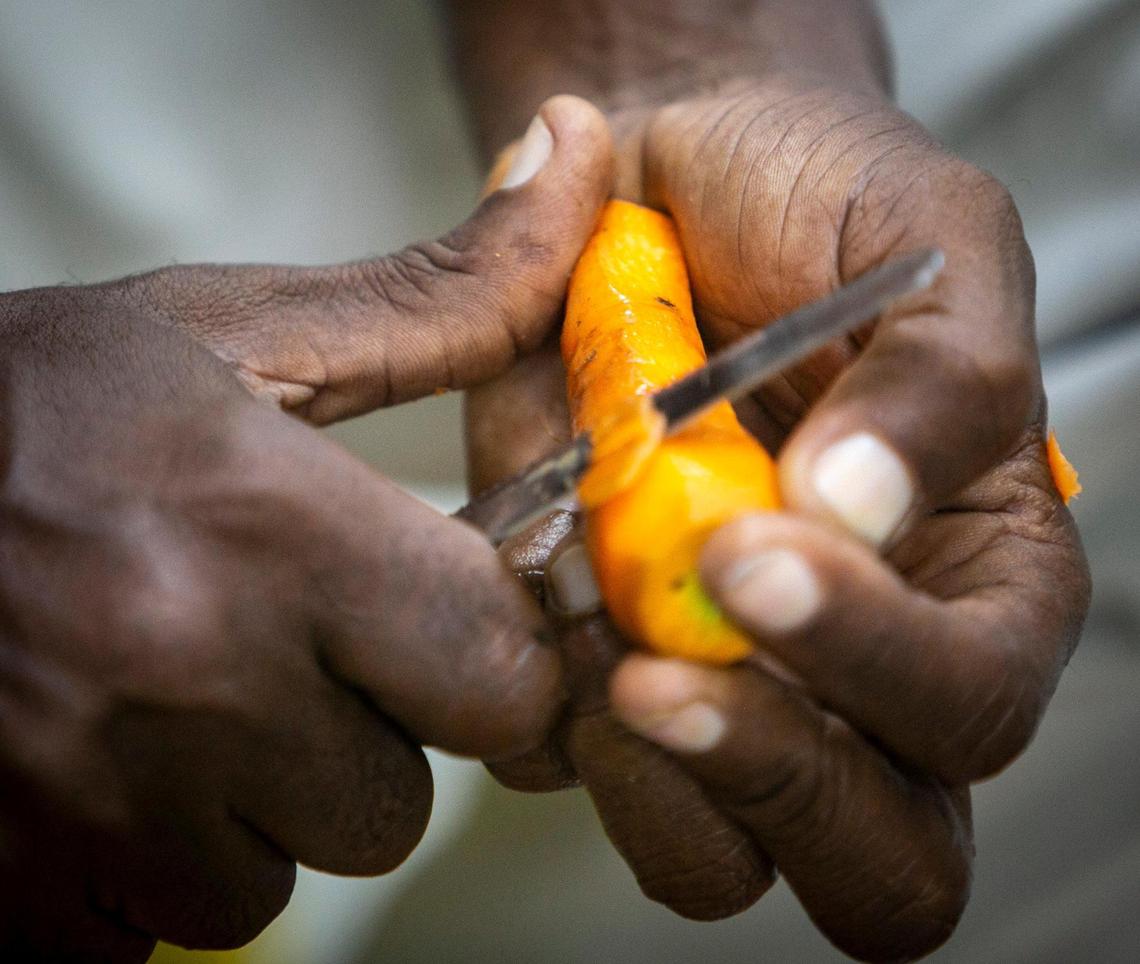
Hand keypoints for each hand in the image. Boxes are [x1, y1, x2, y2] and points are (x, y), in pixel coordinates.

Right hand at [0, 97, 611, 961]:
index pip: (498, 664)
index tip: (454, 614)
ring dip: (272, 795)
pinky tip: (120, 751)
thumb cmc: (29, 409)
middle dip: (380, 728)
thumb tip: (579, 159)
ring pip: (295, 866)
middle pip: (405, 790)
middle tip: (299, 642)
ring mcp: (96, 811)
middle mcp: (184, 684)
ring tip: (189, 688)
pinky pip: (187, 916)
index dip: (493, 648)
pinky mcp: (33, 895)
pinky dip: (177, 848)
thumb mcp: (235, 330)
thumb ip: (443, 291)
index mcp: (261, 531)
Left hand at [466, 76, 1088, 959]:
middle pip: (871, 855)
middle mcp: (850, 662)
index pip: (971, 706)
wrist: (660, 186)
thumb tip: (864, 514)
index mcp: (969, 576)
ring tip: (587, 630)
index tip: (755, 556)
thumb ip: (941, 376)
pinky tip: (529, 597)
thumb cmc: (812, 201)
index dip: (876, 666)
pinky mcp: (593, 663)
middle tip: (662, 674)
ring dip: (639, 772)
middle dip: (768, 782)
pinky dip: (533, 712)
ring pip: (708, 852)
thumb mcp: (923, 241)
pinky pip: (560, 764)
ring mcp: (718, 678)